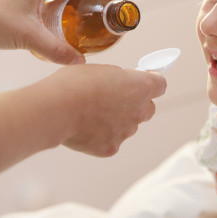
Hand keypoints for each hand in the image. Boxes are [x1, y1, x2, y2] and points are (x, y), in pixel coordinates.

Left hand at [0, 0, 113, 63]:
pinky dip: (58, 10)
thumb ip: (57, 51)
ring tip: (83, 21)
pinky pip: (45, 0)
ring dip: (73, 3)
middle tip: (100, 13)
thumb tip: (79, 62)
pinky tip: (58, 28)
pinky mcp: (17, 0)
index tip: (110, 0)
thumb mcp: (30, 37)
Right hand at [38, 64, 166, 156]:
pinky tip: (84, 128)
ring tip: (92, 113)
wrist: (56, 109)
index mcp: (141, 87)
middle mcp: (140, 110)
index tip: (141, 82)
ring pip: (129, 126)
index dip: (151, 83)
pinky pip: (111, 140)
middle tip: (115, 99)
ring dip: (118, 120)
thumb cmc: (76, 84)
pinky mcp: (112, 147)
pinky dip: (101, 135)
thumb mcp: (102, 70)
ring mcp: (127, 131)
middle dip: (136, 104)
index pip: (160, 85)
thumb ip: (119, 79)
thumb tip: (122, 84)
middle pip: (148, 109)